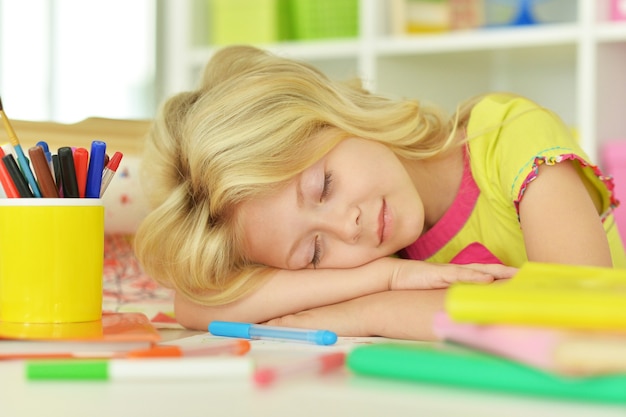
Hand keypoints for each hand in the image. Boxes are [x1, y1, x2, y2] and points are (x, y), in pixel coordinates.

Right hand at [380, 258, 516, 289]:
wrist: (391, 276)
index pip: (481, 273)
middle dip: (504, 271)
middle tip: (523, 274)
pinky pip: (459, 274)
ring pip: (477, 270)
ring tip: (513, 274)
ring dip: (496, 271)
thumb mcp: (434, 291)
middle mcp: (454, 272)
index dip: (498, 274)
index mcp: (454, 275)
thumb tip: (461, 305)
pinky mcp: (439, 274)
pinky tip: (487, 278)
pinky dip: (474, 276)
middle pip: (485, 269)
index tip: (515, 277)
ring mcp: (447, 272)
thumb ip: (447, 294)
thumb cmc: (412, 284)